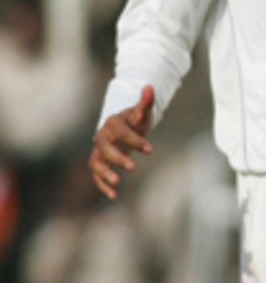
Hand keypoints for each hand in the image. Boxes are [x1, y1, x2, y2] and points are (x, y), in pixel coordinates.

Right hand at [88, 85, 155, 199]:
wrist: (126, 128)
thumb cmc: (136, 120)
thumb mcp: (143, 112)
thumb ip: (145, 102)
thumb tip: (150, 87)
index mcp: (112, 123)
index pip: (120, 131)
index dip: (134, 140)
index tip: (150, 150)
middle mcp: (101, 137)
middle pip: (105, 148)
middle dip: (118, 158)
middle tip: (134, 168)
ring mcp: (99, 150)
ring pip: (97, 162)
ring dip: (105, 173)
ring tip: (117, 183)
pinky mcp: (100, 163)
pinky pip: (97, 174)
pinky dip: (103, 185)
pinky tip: (114, 195)